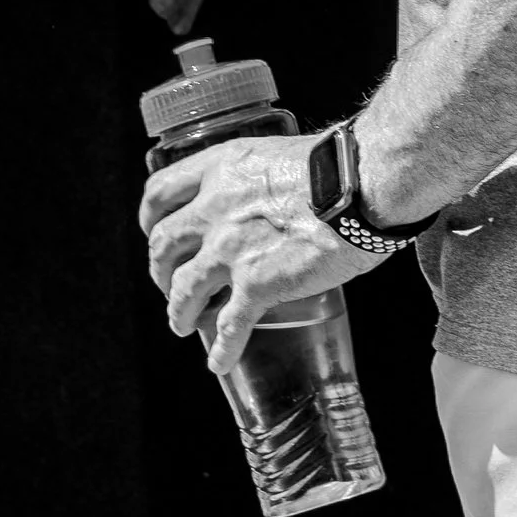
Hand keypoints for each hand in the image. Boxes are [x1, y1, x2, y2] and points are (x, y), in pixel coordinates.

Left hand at [139, 136, 387, 372]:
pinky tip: (219, 362)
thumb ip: (260, 178)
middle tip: (170, 283)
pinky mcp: (257, 285)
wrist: (366, 181)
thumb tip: (269, 195)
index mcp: (222, 168)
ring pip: (182, 290)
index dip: (151, 218)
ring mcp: (231, 249)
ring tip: (184, 324)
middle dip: (160, 270)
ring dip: (178, 312)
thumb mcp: (281, 154)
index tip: (153, 230)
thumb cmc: (340, 163)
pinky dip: (221, 350)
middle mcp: (215, 207)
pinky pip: (228, 328)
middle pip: (162, 245)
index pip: (160, 192)